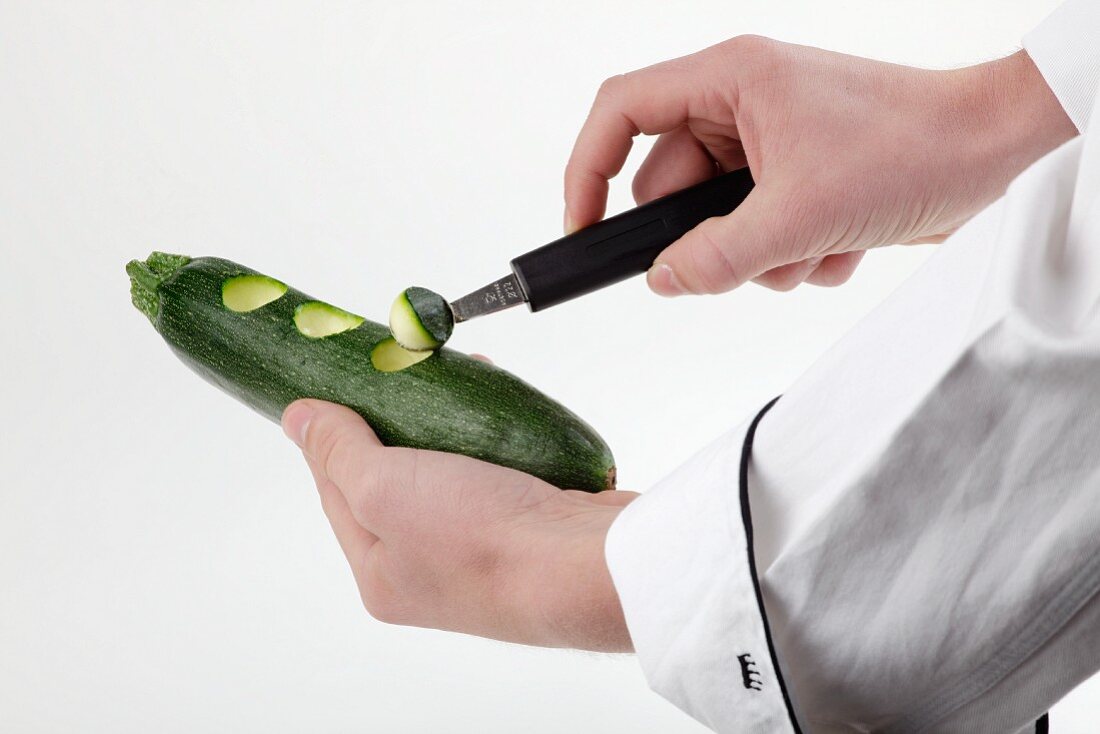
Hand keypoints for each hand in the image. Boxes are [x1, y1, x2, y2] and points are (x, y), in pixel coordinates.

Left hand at [281, 398, 636, 651]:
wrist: (585, 568)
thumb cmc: (481, 543)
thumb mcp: (384, 487)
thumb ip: (339, 450)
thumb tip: (296, 418)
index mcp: (381, 574)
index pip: (336, 491)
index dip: (331, 434)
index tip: (334, 383)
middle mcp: (428, 568)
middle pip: (396, 477)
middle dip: (401, 419)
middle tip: (401, 370)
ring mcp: (484, 546)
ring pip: (452, 468)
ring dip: (452, 422)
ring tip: (458, 376)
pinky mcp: (529, 523)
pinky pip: (499, 469)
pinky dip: (495, 434)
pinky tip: (500, 405)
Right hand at [564, 37, 1076, 294]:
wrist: (993, 151)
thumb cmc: (911, 147)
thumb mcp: (799, 217)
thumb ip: (716, 258)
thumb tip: (662, 281)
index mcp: (730, 78)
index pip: (621, 111)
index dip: (586, 169)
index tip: (582, 227)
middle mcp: (742, 104)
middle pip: (670, 186)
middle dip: (710, 237)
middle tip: (751, 253)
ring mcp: (768, 143)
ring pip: (715, 221)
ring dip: (759, 254)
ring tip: (812, 247)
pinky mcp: (794, 177)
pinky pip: (757, 232)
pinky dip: (791, 253)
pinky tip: (838, 245)